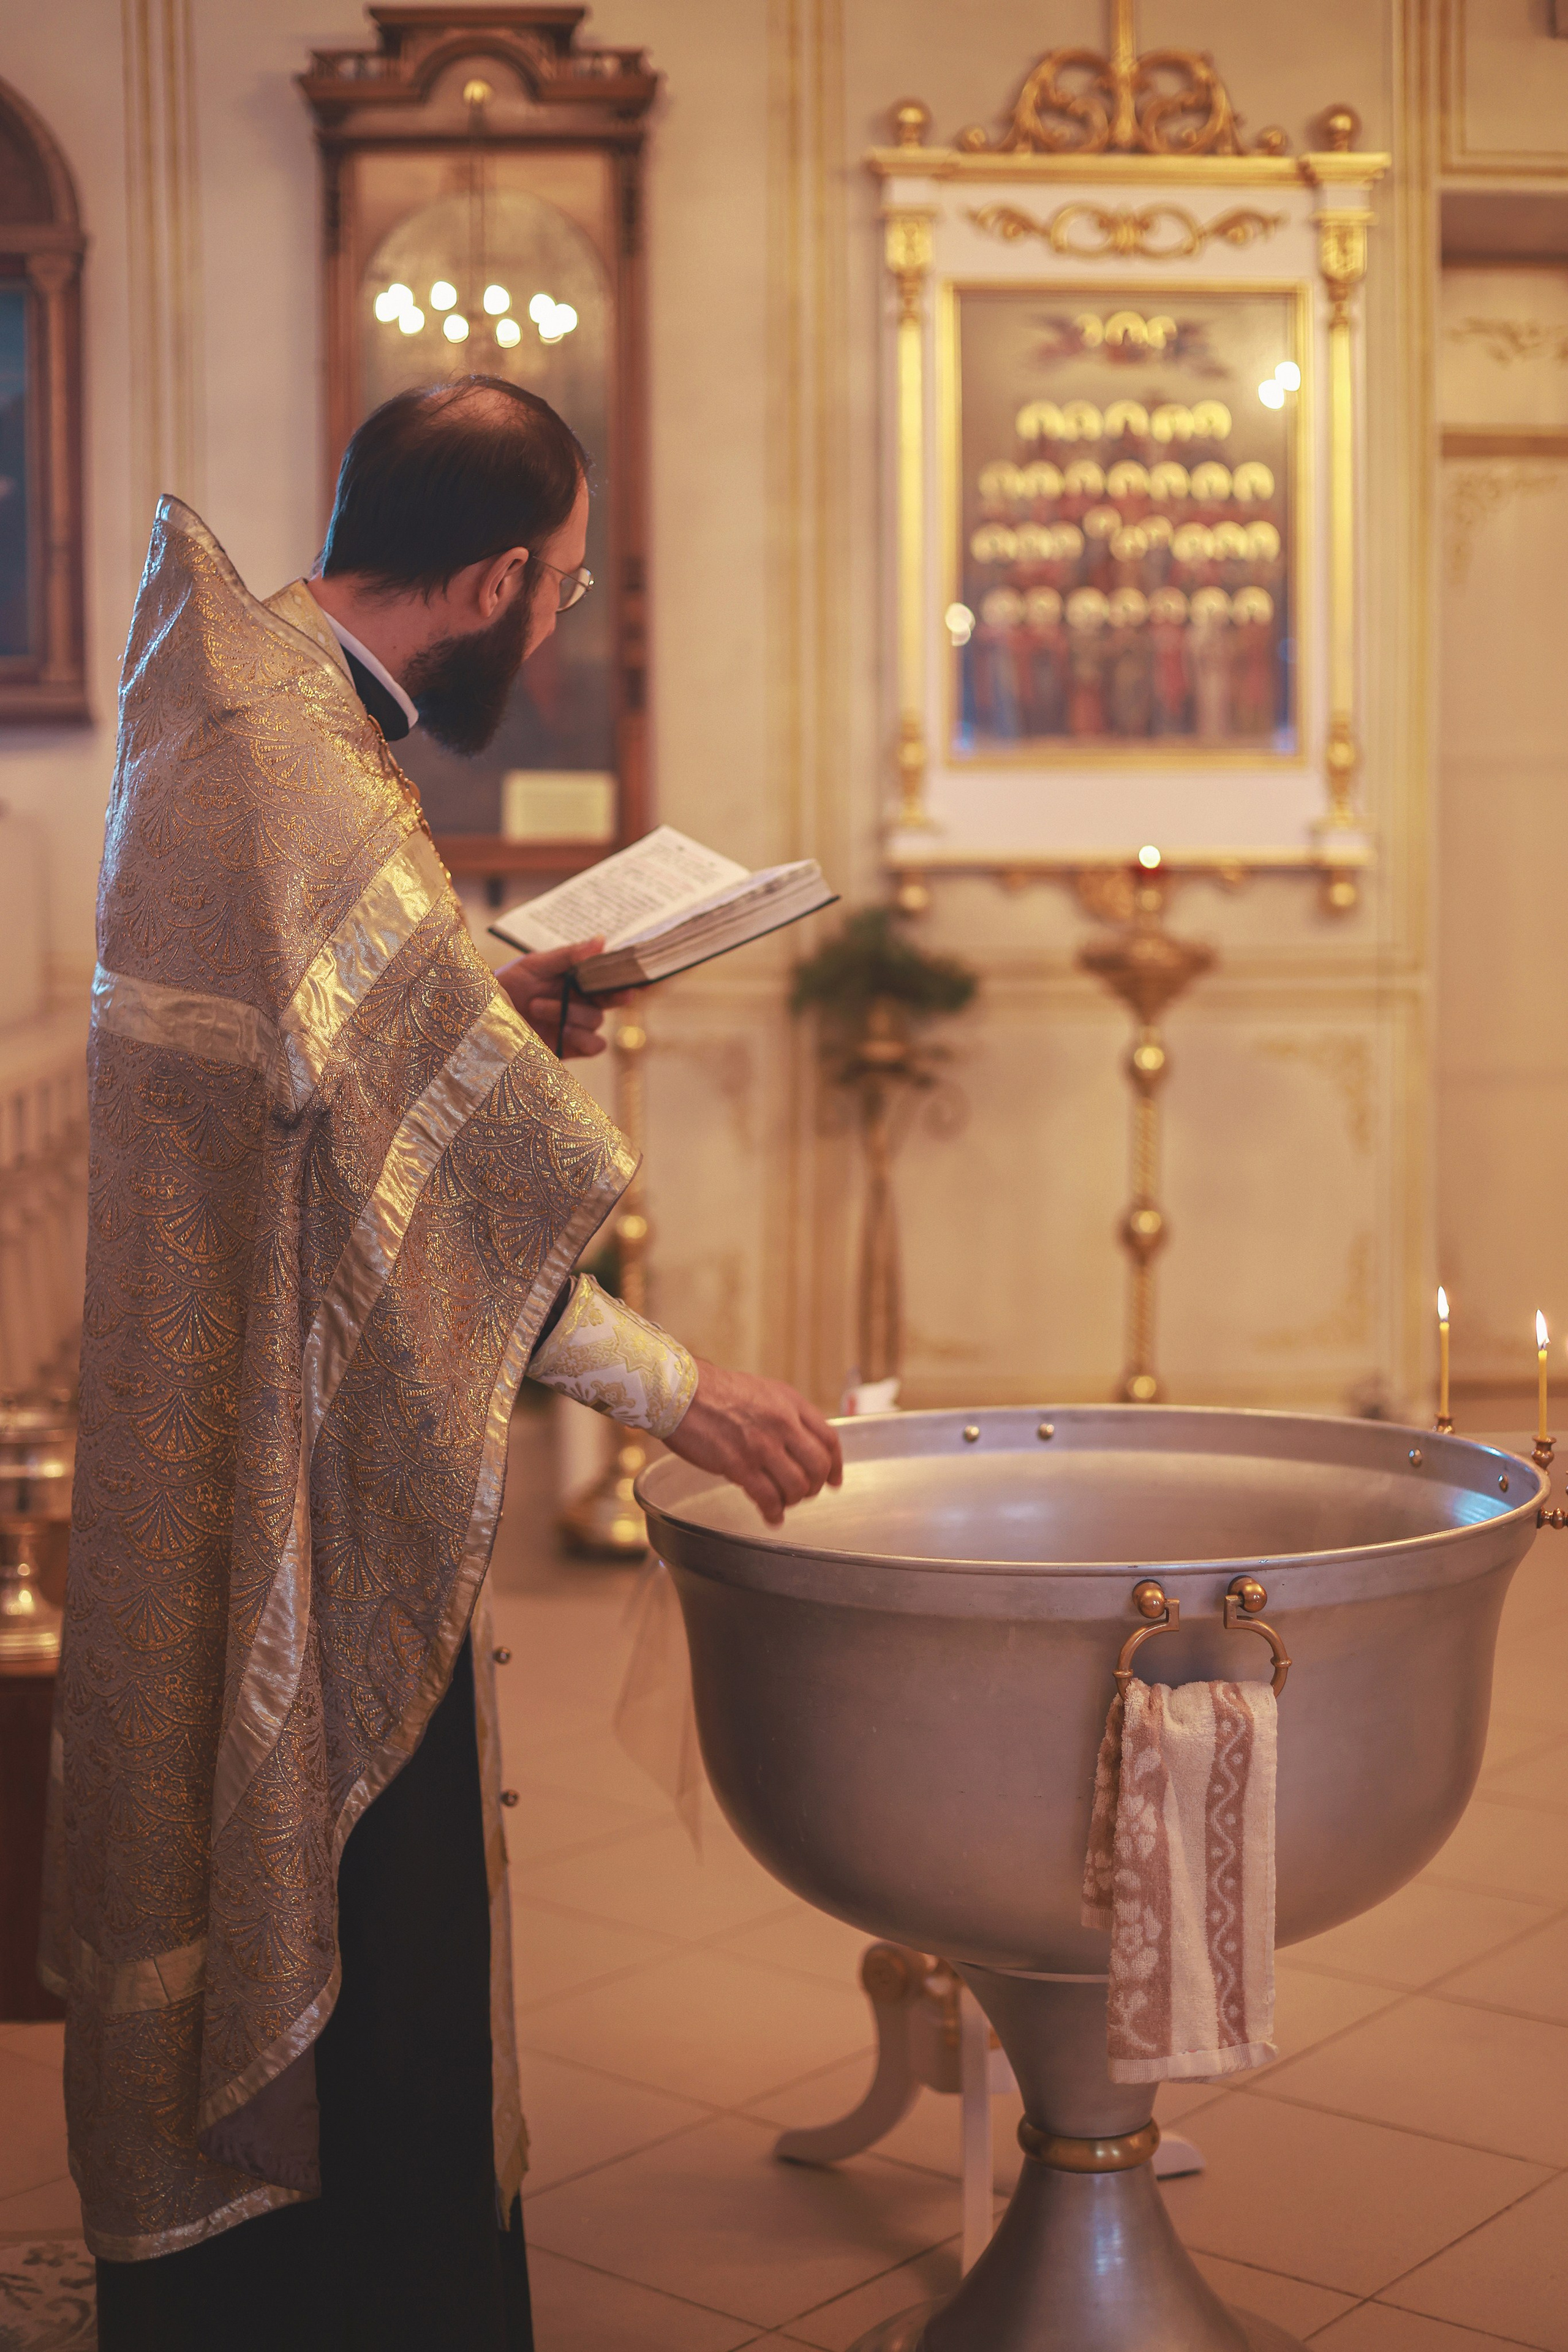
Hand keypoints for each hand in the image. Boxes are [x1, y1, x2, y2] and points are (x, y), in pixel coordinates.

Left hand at [497, 938, 635, 1059]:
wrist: (480, 1016)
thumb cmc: (506, 985)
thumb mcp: (534, 964)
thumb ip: (569, 955)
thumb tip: (602, 940)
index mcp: (575, 979)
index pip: (607, 977)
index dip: (626, 976)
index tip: (637, 974)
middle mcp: (579, 1001)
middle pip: (612, 999)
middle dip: (617, 995)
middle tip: (622, 994)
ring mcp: (575, 1025)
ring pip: (597, 1020)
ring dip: (571, 1012)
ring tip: (538, 1005)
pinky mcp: (570, 1048)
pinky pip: (595, 1045)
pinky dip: (583, 1037)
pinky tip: (562, 1030)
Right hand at [665, 1360, 843, 1527]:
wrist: (680, 1392)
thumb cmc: (715, 1391)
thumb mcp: (762, 1391)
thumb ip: (785, 1414)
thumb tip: (799, 1442)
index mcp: (790, 1403)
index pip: (829, 1439)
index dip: (836, 1464)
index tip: (834, 1479)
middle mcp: (782, 1424)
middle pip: (818, 1466)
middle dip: (816, 1485)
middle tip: (805, 1492)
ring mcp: (762, 1446)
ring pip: (797, 1485)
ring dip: (793, 1499)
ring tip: (783, 1502)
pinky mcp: (739, 1465)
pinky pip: (768, 1498)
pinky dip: (773, 1512)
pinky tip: (772, 1516)